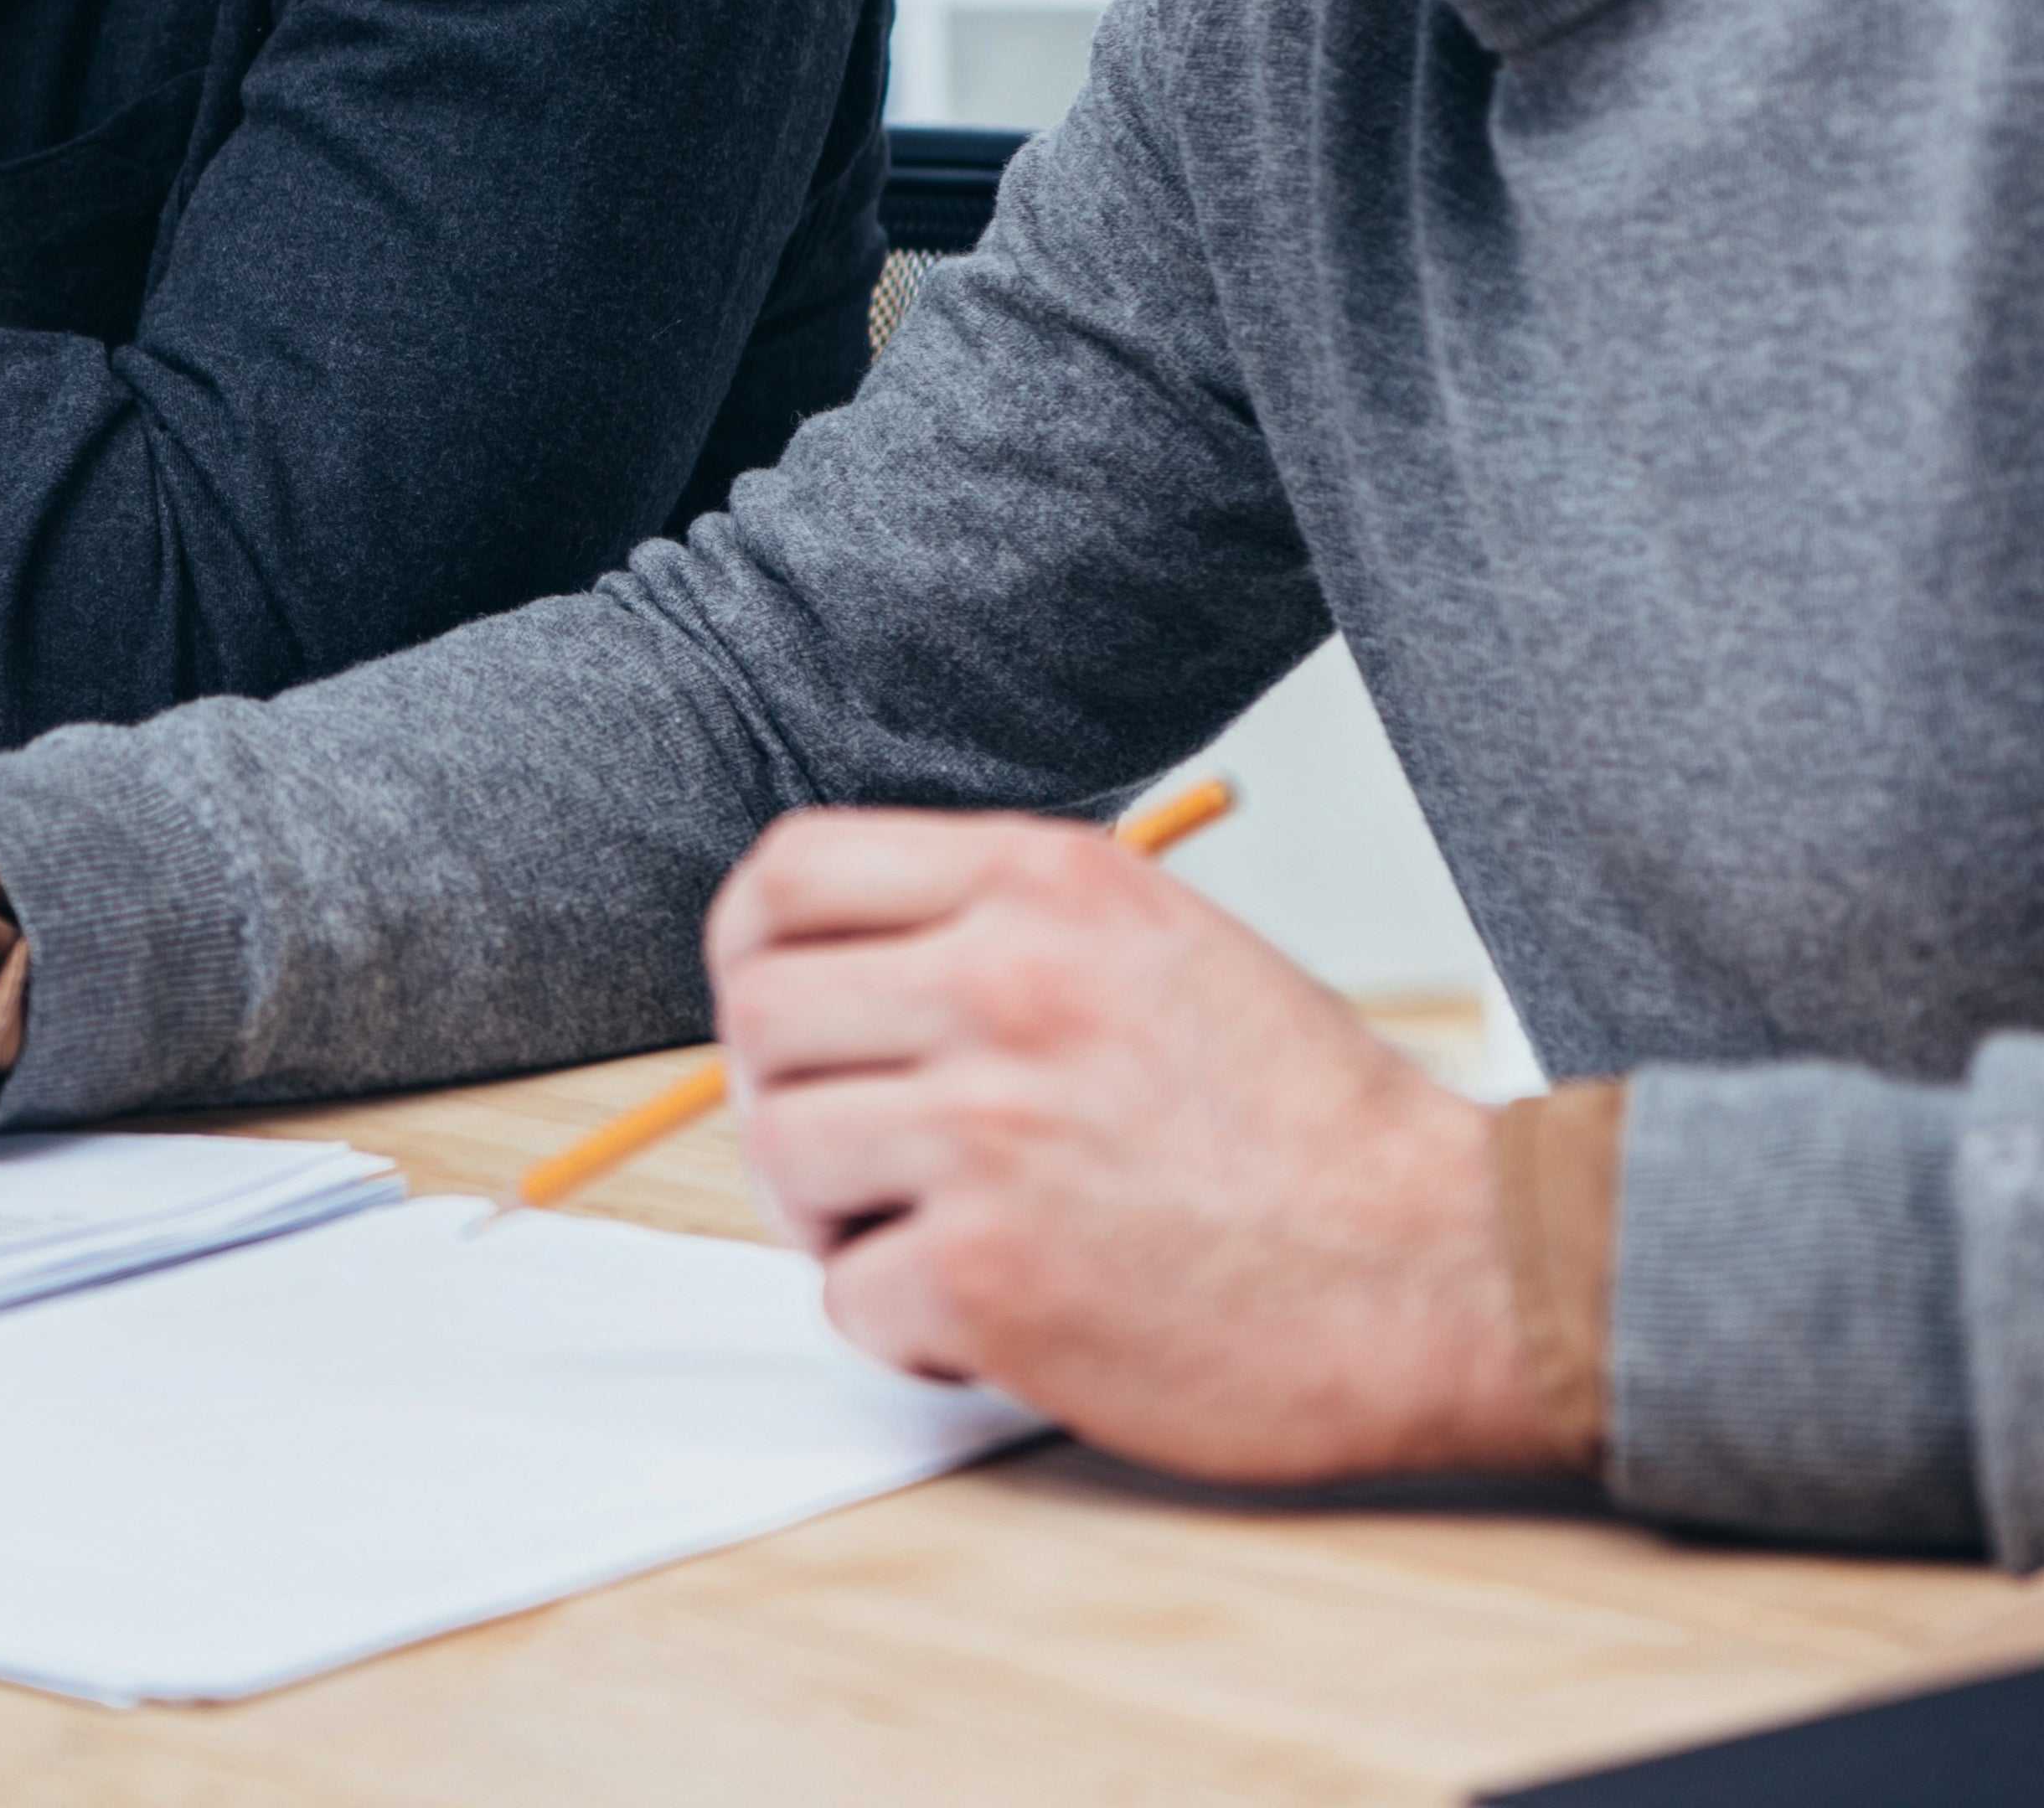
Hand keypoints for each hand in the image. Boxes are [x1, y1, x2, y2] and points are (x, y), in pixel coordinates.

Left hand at [708, 809, 1559, 1480]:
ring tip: (933, 1235)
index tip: (777, 1005)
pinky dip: (903, 1325)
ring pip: (783, 1152)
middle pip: (760, 1015)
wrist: (1446, 1266)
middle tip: (862, 1155)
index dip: (752, 948)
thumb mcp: (1146, 937)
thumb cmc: (1298, 1117)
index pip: (788, 872)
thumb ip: (986, 924)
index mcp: (1037, 883)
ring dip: (833, 1214)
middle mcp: (1001, 985)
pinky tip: (993, 1318)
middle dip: (786, 1093)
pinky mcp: (990, 1278)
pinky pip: (848, 1294)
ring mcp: (989, 1131)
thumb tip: (820, 963)